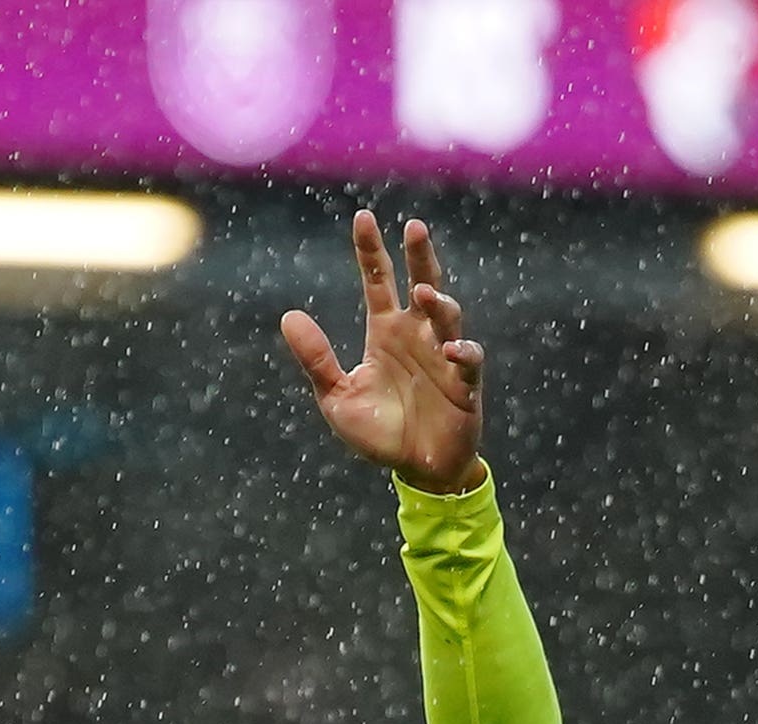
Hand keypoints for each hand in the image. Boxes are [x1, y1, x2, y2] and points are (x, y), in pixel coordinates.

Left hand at [278, 211, 485, 496]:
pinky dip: (463, 352)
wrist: (417, 470)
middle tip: (413, 227)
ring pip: (447, 316)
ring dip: (439, 302)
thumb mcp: (337, 397)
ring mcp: (443, 357)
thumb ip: (316, 359)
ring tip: (424, 293)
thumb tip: (288, 316)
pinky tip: (451, 349)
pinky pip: (469, 361)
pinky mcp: (465, 385)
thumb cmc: (378, 433)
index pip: (378, 281)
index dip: (371, 250)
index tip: (362, 217)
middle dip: (419, 255)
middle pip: (420, 282)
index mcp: (385, 333)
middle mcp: (417, 336)